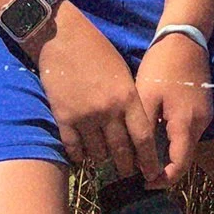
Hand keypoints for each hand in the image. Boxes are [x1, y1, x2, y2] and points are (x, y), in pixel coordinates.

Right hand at [30, 6, 149, 182]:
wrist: (62, 38)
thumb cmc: (96, 51)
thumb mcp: (123, 74)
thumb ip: (130, 101)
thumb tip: (135, 128)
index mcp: (128, 98)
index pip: (143, 138)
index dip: (149, 159)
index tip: (152, 172)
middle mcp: (108, 111)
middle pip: (121, 150)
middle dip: (127, 166)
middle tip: (129, 174)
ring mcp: (84, 116)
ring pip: (97, 152)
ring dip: (102, 159)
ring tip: (105, 162)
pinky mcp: (63, 117)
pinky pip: (73, 147)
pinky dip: (79, 155)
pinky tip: (83, 158)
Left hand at [136, 31, 213, 185]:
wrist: (185, 38)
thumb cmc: (162, 66)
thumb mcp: (145, 98)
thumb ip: (144, 132)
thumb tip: (139, 161)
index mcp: (185, 124)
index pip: (179, 166)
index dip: (162, 179)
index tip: (143, 182)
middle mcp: (200, 124)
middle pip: (184, 158)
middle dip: (163, 169)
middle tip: (139, 171)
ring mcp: (204, 116)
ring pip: (186, 146)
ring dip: (168, 154)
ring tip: (143, 154)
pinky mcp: (202, 108)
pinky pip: (188, 133)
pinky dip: (173, 141)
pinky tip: (155, 134)